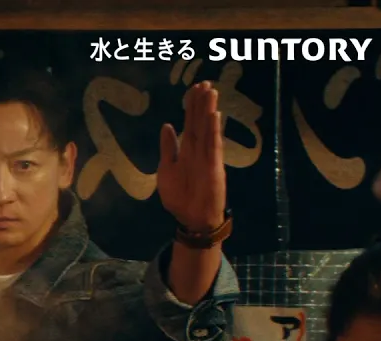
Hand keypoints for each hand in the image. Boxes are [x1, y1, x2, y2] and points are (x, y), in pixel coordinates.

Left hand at [157, 82, 226, 233]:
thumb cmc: (179, 196)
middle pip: (199, 122)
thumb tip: (167, 126)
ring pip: (207, 129)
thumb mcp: (166, 169)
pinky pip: (213, 146)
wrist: (191, 218)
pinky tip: (214, 116)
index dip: (191, 106)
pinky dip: (213, 131)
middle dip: (201, 103)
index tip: (193, 89)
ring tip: (211, 91)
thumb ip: (168, 148)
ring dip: (208, 111)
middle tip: (204, 82)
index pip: (189, 123)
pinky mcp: (214, 166)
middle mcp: (198, 150)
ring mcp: (207, 157)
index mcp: (187, 150)